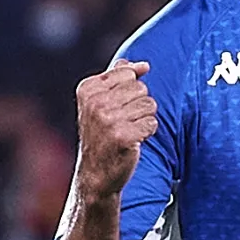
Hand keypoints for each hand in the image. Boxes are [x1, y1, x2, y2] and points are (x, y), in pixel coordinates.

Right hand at [75, 60, 157, 200]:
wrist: (95, 174)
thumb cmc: (102, 135)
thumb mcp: (101, 102)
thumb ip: (119, 78)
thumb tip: (143, 65)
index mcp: (88, 89)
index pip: (128, 73)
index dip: (130, 91)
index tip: (117, 107)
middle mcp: (95, 102)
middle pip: (141, 88)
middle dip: (139, 105)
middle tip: (124, 122)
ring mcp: (108, 119)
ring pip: (149, 105)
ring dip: (144, 119)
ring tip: (129, 131)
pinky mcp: (123, 136)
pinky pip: (152, 123)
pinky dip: (147, 132)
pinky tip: (134, 140)